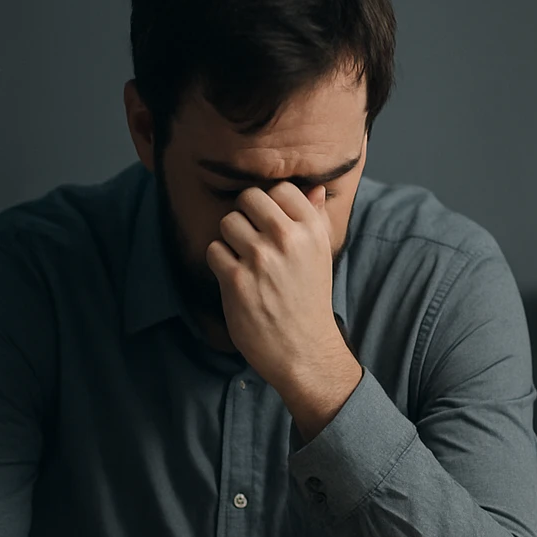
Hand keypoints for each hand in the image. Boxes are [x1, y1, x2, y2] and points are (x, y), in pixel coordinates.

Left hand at [207, 183, 360, 437]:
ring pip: (228, 223)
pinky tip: (236, 279)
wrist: (304, 349)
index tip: (271, 225)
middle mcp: (288, 239)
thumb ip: (316, 218)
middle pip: (249, 198)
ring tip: (245, 262)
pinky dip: (220, 264)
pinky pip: (214, 250)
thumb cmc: (310, 300)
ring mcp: (261, 259)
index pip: (280, 189)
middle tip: (252, 241)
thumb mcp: (322, 256)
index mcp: (313, 230)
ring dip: (230, 241)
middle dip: (246, 217)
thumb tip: (315, 188)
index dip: (270, 205)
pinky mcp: (237, 280)